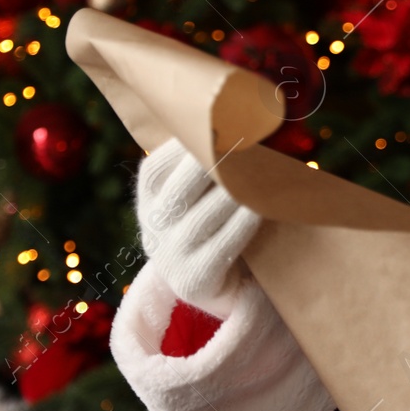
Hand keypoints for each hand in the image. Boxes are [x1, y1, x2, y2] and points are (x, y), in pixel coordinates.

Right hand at [135, 137, 262, 316]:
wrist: (217, 288)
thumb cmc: (213, 227)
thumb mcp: (198, 196)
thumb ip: (205, 167)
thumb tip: (237, 122)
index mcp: (149, 198)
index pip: (159, 166)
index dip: (187, 145)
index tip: (221, 122)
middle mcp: (153, 225)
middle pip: (183, 188)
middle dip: (215, 163)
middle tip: (246, 141)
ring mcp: (170, 256)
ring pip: (203, 216)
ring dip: (234, 192)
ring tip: (260, 172)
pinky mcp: (194, 281)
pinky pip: (222, 246)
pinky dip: (242, 225)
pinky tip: (259, 209)